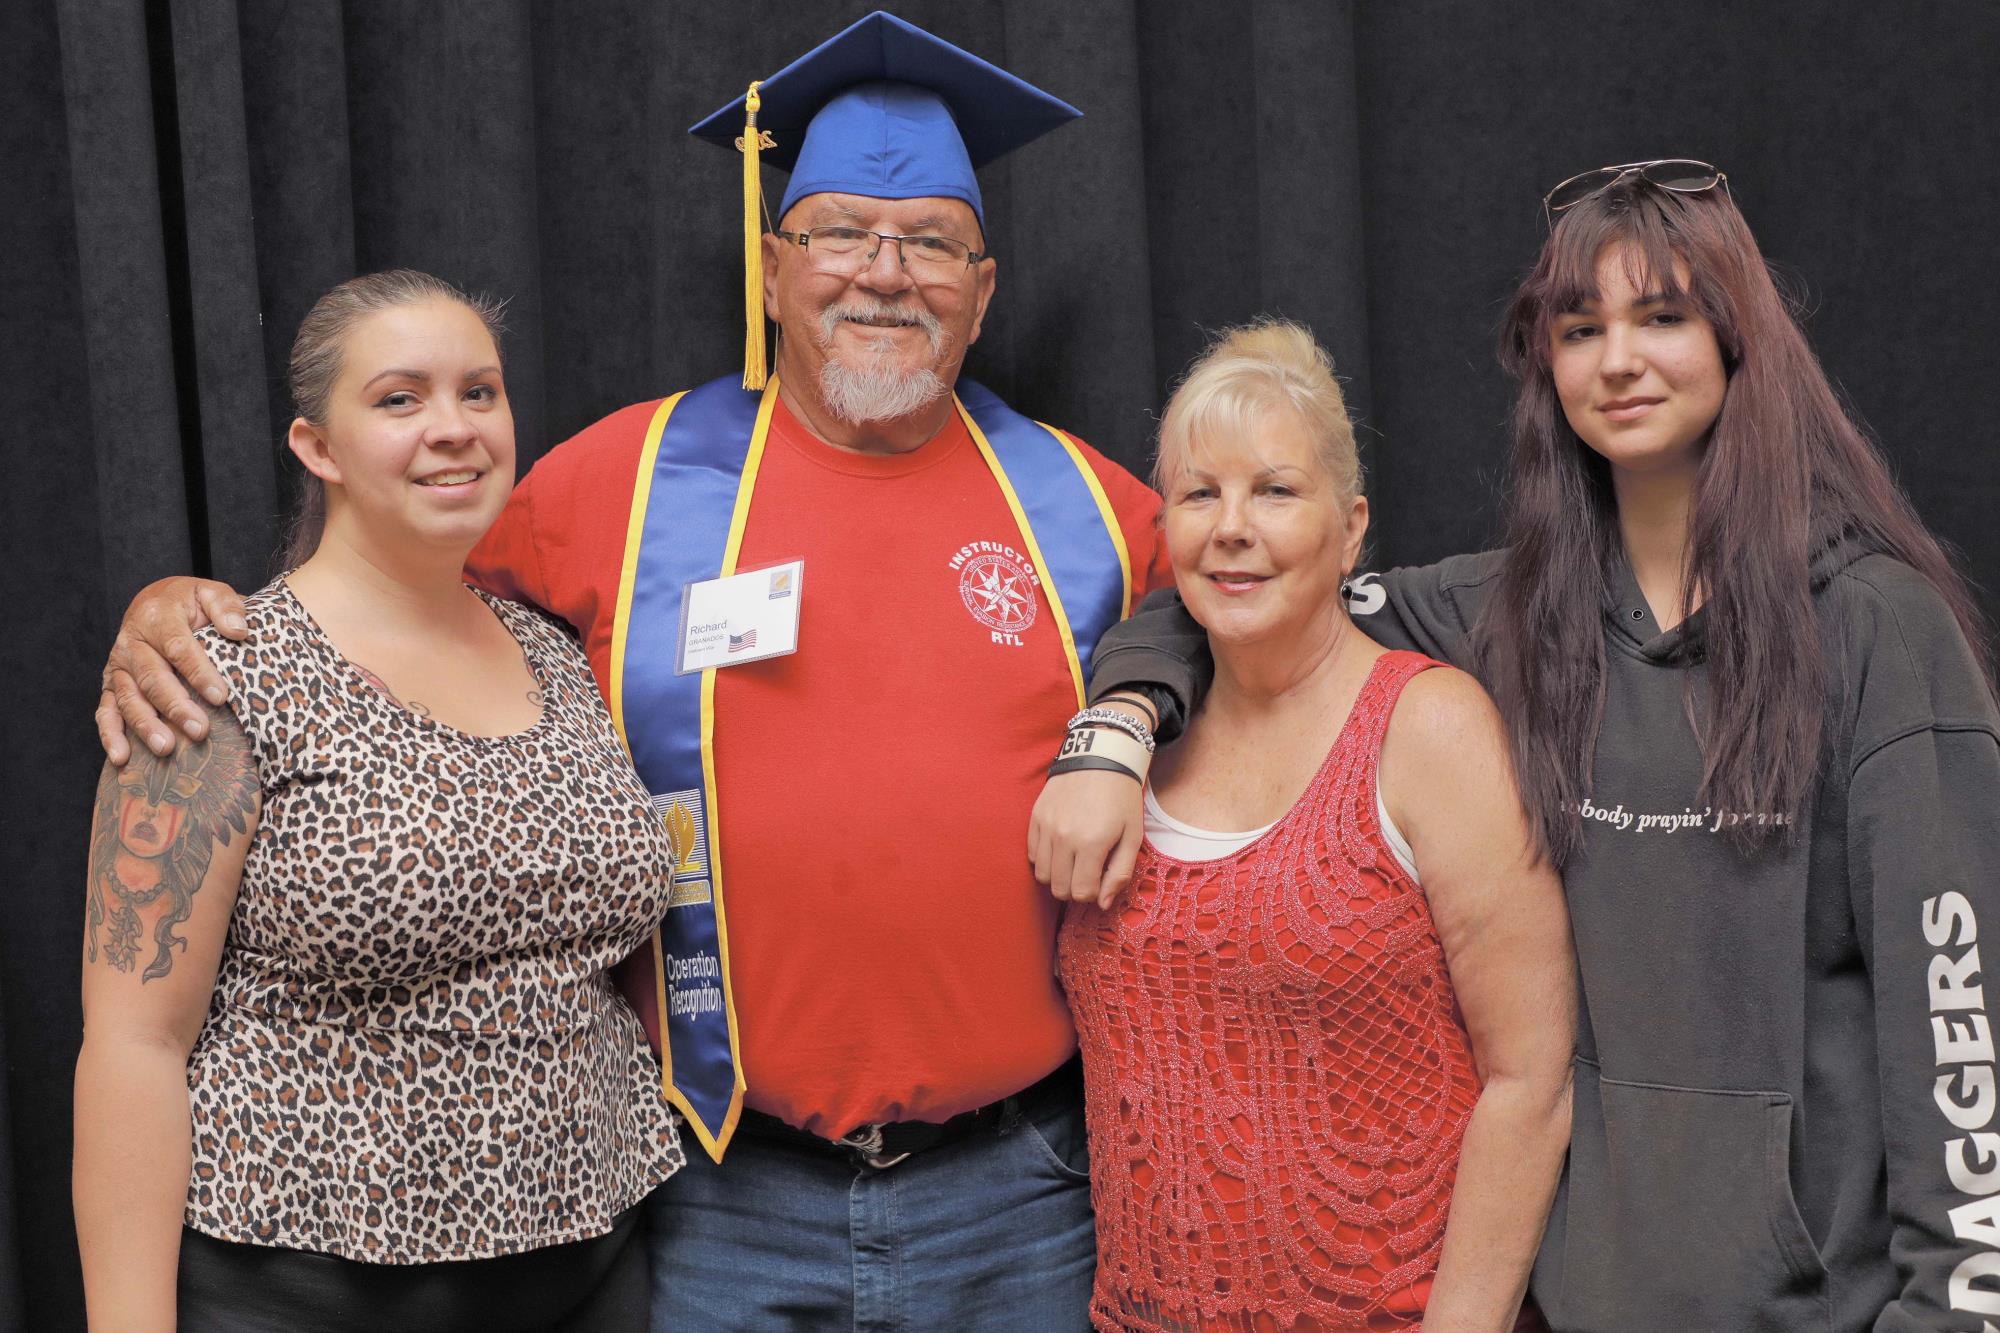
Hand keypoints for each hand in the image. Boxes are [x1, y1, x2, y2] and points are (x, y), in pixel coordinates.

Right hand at [96, 578, 246, 763]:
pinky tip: (122, 757)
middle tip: (200, 731)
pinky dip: (110, 734)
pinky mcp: (111, 684)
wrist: (158, 601)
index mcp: (158, 617)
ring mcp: (119, 665)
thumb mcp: (211, 593)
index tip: (220, 696)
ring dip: (146, 725)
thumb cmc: (192, 603)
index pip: (178, 647)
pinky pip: (106, 710)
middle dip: (176, 706)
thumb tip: (238, 630)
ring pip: (128, 697)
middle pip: (153, 677)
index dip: (198, 672)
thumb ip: (226, 607)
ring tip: (166, 748)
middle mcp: (132, 642)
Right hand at [1029, 766, 1146, 911]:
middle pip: (1059, 888)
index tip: (1100, 880)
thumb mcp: (1133, 836)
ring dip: (1058, 876)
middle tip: (1087, 874)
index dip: (1092, 894)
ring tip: (1073, 863)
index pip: (1082, 892)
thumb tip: (1102, 904)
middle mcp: (1065, 838)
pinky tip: (1060, 849)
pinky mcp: (1036, 817)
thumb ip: (1120, 873)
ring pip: (1042, 875)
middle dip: (1074, 889)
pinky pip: (1032, 855)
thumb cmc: (1122, 797)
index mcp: (1092, 844)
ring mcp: (1046, 827)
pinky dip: (1045, 859)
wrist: (1099, 756)